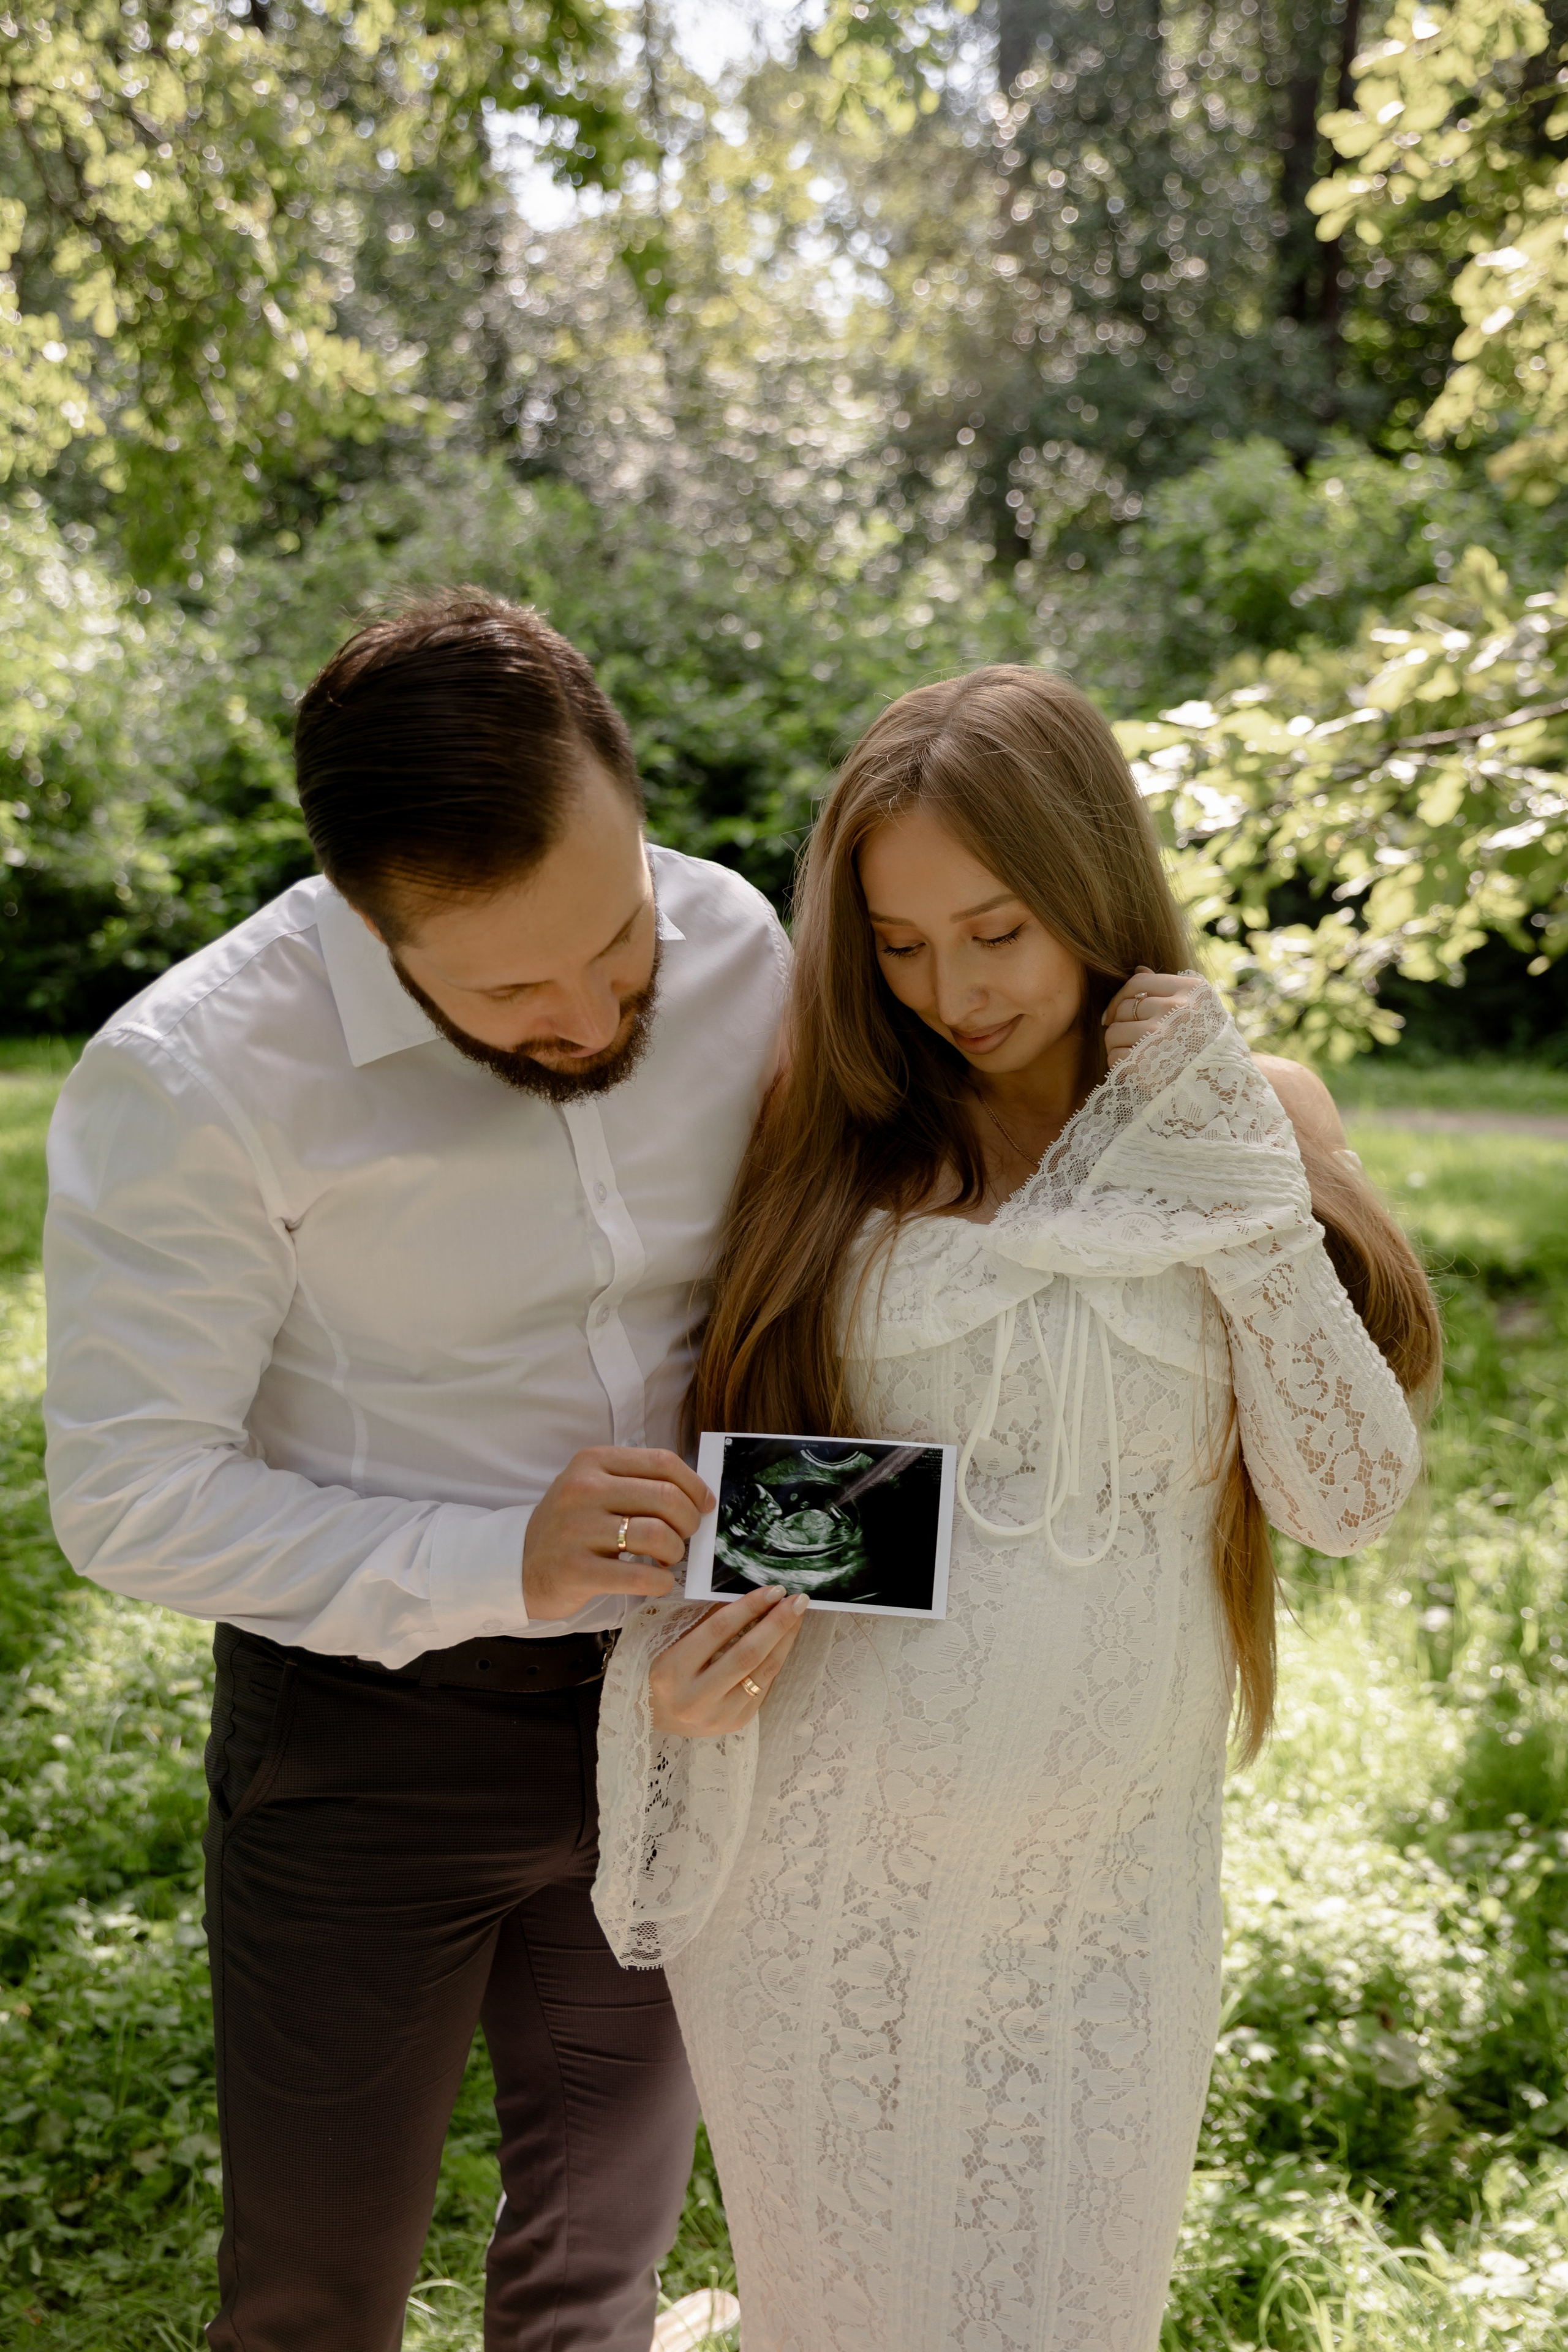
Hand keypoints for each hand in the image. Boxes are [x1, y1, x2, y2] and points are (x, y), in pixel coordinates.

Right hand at [523, 1446, 712, 1622]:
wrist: (520, 1566)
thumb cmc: (571, 1527)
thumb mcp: (595, 1489)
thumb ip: (639, 1484)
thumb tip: (699, 1496)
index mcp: (592, 1461)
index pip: (662, 1462)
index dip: (694, 1485)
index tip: (704, 1505)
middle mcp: (582, 1489)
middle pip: (666, 1497)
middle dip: (689, 1521)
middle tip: (686, 1536)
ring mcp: (576, 1530)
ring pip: (657, 1535)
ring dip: (675, 1552)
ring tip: (667, 1559)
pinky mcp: (576, 1570)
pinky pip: (640, 1576)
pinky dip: (661, 1582)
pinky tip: (659, 1582)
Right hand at [650, 1584, 809, 1737]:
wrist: (658, 1716)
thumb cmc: (666, 1671)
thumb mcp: (674, 1644)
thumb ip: (707, 1624)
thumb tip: (751, 1598)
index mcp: (673, 1670)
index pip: (718, 1630)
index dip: (749, 1607)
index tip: (773, 1590)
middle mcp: (696, 1698)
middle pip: (747, 1654)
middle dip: (777, 1623)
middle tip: (797, 1599)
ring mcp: (720, 1715)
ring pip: (763, 1672)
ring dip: (785, 1640)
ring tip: (798, 1616)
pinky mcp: (737, 1722)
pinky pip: (764, 1685)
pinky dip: (777, 1658)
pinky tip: (785, 1639)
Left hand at [1101, 967, 1203, 1064]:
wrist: (1226, 1088)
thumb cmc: (1210, 1046)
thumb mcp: (1202, 1010)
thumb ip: (1172, 989)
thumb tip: (1138, 969)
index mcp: (1192, 991)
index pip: (1139, 982)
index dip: (1121, 996)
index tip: (1116, 1011)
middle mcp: (1177, 1010)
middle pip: (1125, 1007)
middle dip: (1120, 1023)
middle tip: (1129, 1038)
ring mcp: (1161, 1036)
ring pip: (1115, 1031)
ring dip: (1117, 1044)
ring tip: (1132, 1053)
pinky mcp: (1147, 1063)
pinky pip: (1115, 1056)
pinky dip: (1119, 1064)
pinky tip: (1135, 1069)